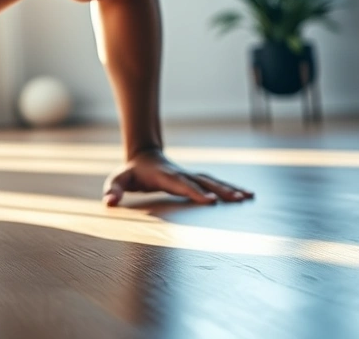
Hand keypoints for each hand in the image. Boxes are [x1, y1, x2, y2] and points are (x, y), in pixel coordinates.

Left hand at [102, 149, 254, 206]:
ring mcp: (190, 174)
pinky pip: (214, 182)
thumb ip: (112, 190)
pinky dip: (230, 188)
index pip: (181, 184)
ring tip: (249, 197)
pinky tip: (246, 195)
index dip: (195, 192)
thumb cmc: (130, 172)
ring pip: (212, 180)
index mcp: (164, 175)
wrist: (144, 155)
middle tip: (239, 199)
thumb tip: (109, 203)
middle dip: (221, 190)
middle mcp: (181, 173)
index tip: (211, 201)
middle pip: (203, 181)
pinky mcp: (195, 178)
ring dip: (230, 188)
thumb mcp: (117, 179)